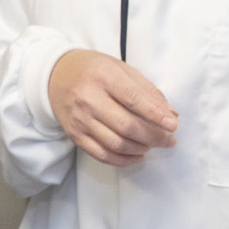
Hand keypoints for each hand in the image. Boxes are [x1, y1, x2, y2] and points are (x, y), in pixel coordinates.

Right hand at [48, 49, 177, 167]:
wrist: (55, 77)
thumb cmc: (92, 70)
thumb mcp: (120, 68)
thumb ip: (146, 90)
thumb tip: (170, 113)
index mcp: (103, 77)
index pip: (133, 98)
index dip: (155, 114)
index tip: (173, 124)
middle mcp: (89, 99)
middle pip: (126, 126)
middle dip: (153, 136)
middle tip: (169, 140)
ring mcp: (80, 119)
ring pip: (116, 143)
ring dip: (140, 148)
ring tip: (153, 145)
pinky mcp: (75, 135)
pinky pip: (102, 154)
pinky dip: (123, 159)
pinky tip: (137, 155)